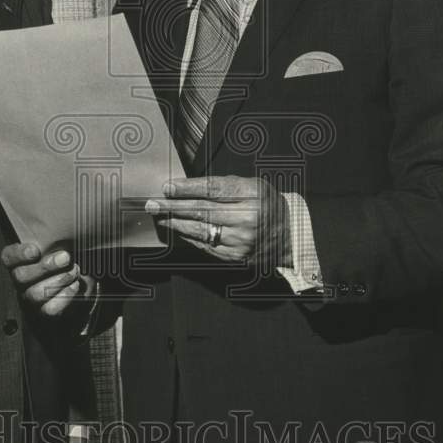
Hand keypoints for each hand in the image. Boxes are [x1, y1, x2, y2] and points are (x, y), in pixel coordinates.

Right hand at [1, 242, 95, 316]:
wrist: (75, 289)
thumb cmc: (63, 263)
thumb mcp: (57, 249)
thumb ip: (54, 242)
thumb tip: (62, 234)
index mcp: (19, 262)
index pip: (8, 257)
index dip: (19, 254)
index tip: (35, 249)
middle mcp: (21, 282)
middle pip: (21, 276)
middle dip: (45, 266)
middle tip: (65, 257)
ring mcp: (30, 299)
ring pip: (35, 294)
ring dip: (58, 280)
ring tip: (74, 271)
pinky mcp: (44, 313)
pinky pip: (50, 309)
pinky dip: (65, 296)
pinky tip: (75, 285)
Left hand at [145, 175, 291, 266]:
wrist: (289, 234)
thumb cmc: (266, 204)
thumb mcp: (252, 185)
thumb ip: (224, 185)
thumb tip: (188, 187)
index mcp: (252, 194)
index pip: (213, 189)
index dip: (187, 188)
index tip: (167, 187)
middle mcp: (247, 218)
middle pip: (202, 209)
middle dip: (173, 206)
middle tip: (153, 204)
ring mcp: (241, 239)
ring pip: (201, 229)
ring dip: (176, 223)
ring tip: (161, 217)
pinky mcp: (236, 256)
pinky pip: (206, 245)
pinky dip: (190, 237)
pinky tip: (179, 230)